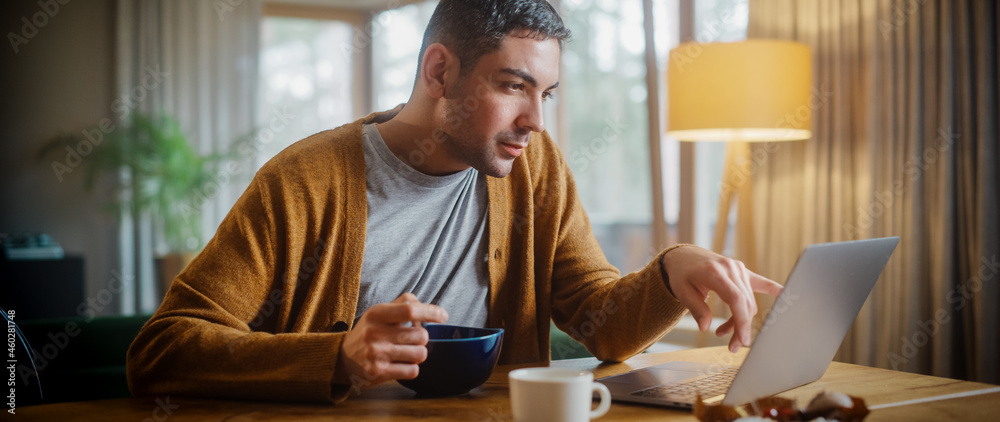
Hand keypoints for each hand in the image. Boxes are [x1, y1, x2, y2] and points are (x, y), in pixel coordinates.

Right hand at [334, 293, 447, 389]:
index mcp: (377, 313)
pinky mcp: (379, 373)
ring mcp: (377, 354)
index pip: (411, 309)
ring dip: (418, 354)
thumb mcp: (379, 313)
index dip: (431, 312)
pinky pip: (413, 370)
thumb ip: (402, 304)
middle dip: (421, 338)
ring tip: (405, 352)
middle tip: (410, 339)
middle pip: (421, 335)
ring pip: (421, 354)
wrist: (341, 359)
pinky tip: (400, 364)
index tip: (443, 316)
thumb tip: (427, 306)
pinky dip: (411, 368)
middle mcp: (376, 333)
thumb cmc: (368, 332)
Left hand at [662, 246, 782, 352]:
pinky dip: (774, 290)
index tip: (743, 340)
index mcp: (715, 273)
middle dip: (741, 328)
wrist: (684, 257)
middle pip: (745, 303)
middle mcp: (731, 269)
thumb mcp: (682, 291)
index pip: (736, 300)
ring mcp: (739, 269)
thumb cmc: (682, 274)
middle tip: (732, 347)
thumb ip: (696, 308)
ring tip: (722, 332)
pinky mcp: (743, 272)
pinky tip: (788, 296)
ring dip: (741, 320)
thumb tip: (706, 327)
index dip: (742, 321)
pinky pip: (762, 283)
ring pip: (749, 301)